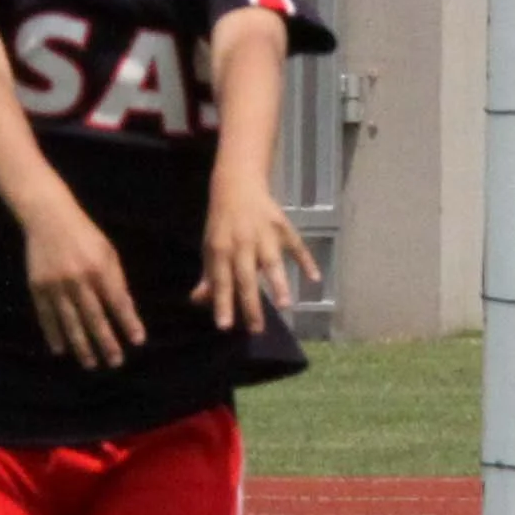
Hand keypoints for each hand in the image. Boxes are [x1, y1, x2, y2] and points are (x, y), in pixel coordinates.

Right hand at [24, 191, 145, 368]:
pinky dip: (53, 334)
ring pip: (70, 322)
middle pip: (94, 318)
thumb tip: (126, 310)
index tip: (138, 341)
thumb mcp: (107, 252)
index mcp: (99, 268)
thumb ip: (116, 280)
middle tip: (116, 362)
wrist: (48, 218)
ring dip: (82, 346)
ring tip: (91, 364)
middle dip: (106, 342)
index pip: (118, 301)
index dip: (128, 322)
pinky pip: (46, 316)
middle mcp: (78, 279)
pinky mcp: (37, 287)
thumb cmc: (85, 235)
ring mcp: (55, 285)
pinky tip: (61, 350)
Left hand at [195, 172, 318, 333]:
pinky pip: (296, 245)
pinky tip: (315, 278)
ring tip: (285, 305)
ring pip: (272, 261)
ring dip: (278, 283)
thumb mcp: (211, 246)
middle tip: (256, 329)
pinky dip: (306, 260)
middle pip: (246, 278)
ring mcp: (264, 234)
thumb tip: (199, 301)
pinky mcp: (282, 226)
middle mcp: (242, 243)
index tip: (225, 326)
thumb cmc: (223, 222)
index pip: (221, 281)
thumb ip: (209, 275)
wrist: (238, 184)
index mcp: (221, 248)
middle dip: (250, 304)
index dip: (222, 303)